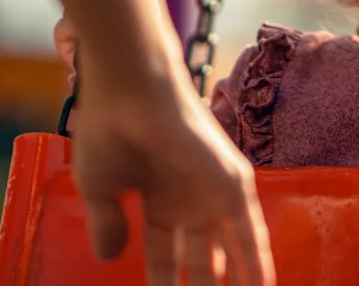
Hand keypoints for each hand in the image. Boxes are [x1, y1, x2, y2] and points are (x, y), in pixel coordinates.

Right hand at [72, 60, 273, 285]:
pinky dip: (257, 265)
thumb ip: (109, 226)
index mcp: (156, 201)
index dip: (164, 285)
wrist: (130, 91)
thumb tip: (107, 259)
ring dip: (233, 284)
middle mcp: (188, 200)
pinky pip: (251, 235)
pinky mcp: (232, 185)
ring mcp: (212, 193)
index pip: (164, 256)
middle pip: (200, 260)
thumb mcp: (101, 189)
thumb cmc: (108, 130)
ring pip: (230, 253)